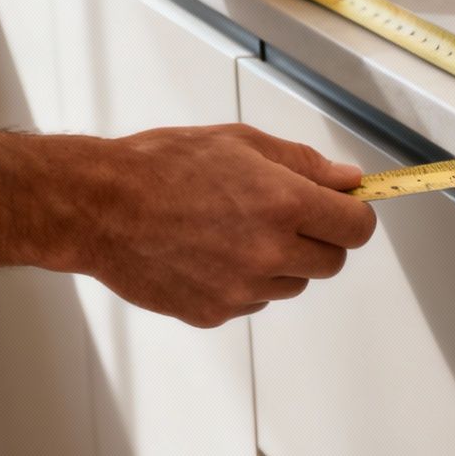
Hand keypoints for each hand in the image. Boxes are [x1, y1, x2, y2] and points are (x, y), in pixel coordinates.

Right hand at [68, 125, 375, 326]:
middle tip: (282, 216)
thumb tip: (349, 181)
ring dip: (280, 262)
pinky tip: (209, 254)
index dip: (352, 216)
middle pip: (332, 262)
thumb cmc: (161, 166)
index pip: (357, 228)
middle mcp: (269, 251)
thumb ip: (304, 165)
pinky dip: (244, 283)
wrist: (97, 208)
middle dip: (319, 239)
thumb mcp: (240, 143)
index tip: (340, 209)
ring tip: (233, 231)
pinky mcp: (215, 312)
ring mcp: (242, 288)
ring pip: (293, 284)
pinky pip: (253, 301)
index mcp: (283, 203)